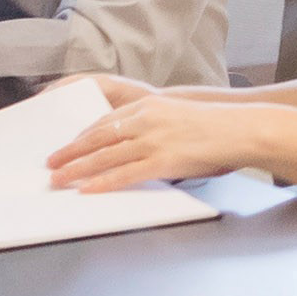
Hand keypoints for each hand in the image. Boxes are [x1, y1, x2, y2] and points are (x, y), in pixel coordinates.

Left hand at [45, 77, 254, 193]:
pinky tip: (88, 190)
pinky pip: (125, 174)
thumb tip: (138, 149)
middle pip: (97, 137)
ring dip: (77, 169)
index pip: (105, 121)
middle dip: (70, 152)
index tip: (68, 146)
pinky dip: (103, 183)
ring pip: (104, 156)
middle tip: (52, 163)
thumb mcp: (180, 117)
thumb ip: (156, 129)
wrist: (245, 129)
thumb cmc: (219, 127)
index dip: (82, 136)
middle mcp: (146, 120)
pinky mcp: (163, 160)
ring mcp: (153, 140)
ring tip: (59, 180)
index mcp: (149, 106)